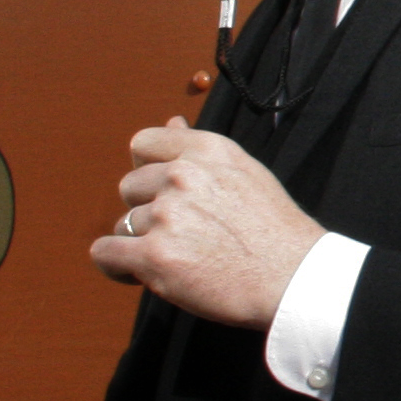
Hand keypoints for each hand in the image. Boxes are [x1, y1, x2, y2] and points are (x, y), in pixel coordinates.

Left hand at [90, 118, 323, 330]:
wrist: (294, 279)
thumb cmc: (275, 231)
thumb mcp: (246, 173)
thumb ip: (201, 152)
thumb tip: (172, 121)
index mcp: (208, 151)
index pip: (144, 142)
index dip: (147, 168)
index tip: (161, 190)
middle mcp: (183, 176)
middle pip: (129, 186)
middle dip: (146, 209)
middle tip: (180, 232)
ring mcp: (166, 215)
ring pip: (124, 224)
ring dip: (143, 242)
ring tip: (180, 257)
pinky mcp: (154, 256)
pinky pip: (105, 253)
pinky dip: (117, 266)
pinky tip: (142, 273)